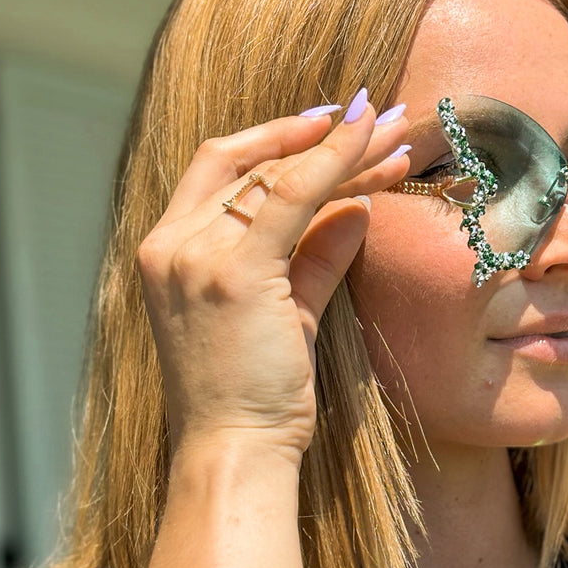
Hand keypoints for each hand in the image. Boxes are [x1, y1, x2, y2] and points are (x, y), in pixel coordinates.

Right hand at [136, 98, 409, 462]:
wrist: (233, 449)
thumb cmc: (255, 396)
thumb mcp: (285, 316)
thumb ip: (315, 259)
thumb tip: (358, 210)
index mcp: (168, 249)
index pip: (223, 170)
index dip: (276, 138)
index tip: (331, 123)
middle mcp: (172, 243)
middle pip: (255, 166)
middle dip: (323, 137)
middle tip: (385, 118)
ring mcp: (197, 255)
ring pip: (280, 177)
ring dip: (345, 152)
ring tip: (399, 136)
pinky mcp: (234, 272)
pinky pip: (294, 197)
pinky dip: (336, 165)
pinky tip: (374, 149)